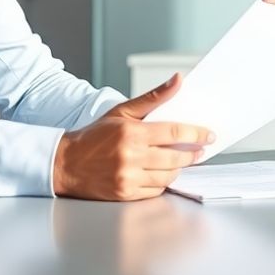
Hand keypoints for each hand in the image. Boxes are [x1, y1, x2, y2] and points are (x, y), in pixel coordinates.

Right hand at [53, 73, 212, 200]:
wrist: (66, 163)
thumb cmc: (95, 136)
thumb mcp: (122, 111)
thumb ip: (153, 97)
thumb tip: (178, 80)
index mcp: (132, 133)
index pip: (174, 132)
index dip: (196, 134)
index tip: (209, 135)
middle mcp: (131, 156)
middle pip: (175, 156)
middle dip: (192, 154)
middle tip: (200, 151)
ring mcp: (128, 177)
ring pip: (167, 176)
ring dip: (177, 168)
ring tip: (180, 160)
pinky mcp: (125, 194)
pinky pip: (155, 190)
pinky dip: (162, 182)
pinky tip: (161, 173)